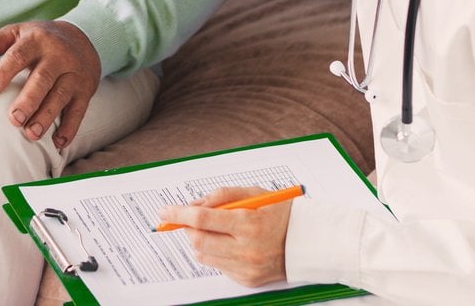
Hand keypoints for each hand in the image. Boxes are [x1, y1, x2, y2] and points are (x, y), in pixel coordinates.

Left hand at [0, 20, 101, 148]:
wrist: (82, 38)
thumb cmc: (38, 39)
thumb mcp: (15, 32)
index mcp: (36, 40)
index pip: (19, 55)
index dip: (4, 71)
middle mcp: (57, 56)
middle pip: (43, 78)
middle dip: (29, 99)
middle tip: (14, 119)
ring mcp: (73, 74)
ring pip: (60, 96)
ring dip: (46, 116)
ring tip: (31, 134)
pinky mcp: (85, 90)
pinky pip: (79, 110)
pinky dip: (70, 127)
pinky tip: (59, 142)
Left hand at [157, 186, 290, 286]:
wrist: (309, 242)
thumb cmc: (283, 213)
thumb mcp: (255, 194)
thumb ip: (223, 195)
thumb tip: (194, 204)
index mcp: (248, 224)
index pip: (202, 219)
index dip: (179, 214)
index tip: (165, 211)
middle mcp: (246, 250)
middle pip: (198, 241)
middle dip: (187, 228)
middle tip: (187, 219)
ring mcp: (245, 268)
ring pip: (204, 256)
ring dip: (199, 241)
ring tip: (214, 229)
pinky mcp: (246, 280)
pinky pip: (218, 266)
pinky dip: (215, 253)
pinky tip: (229, 243)